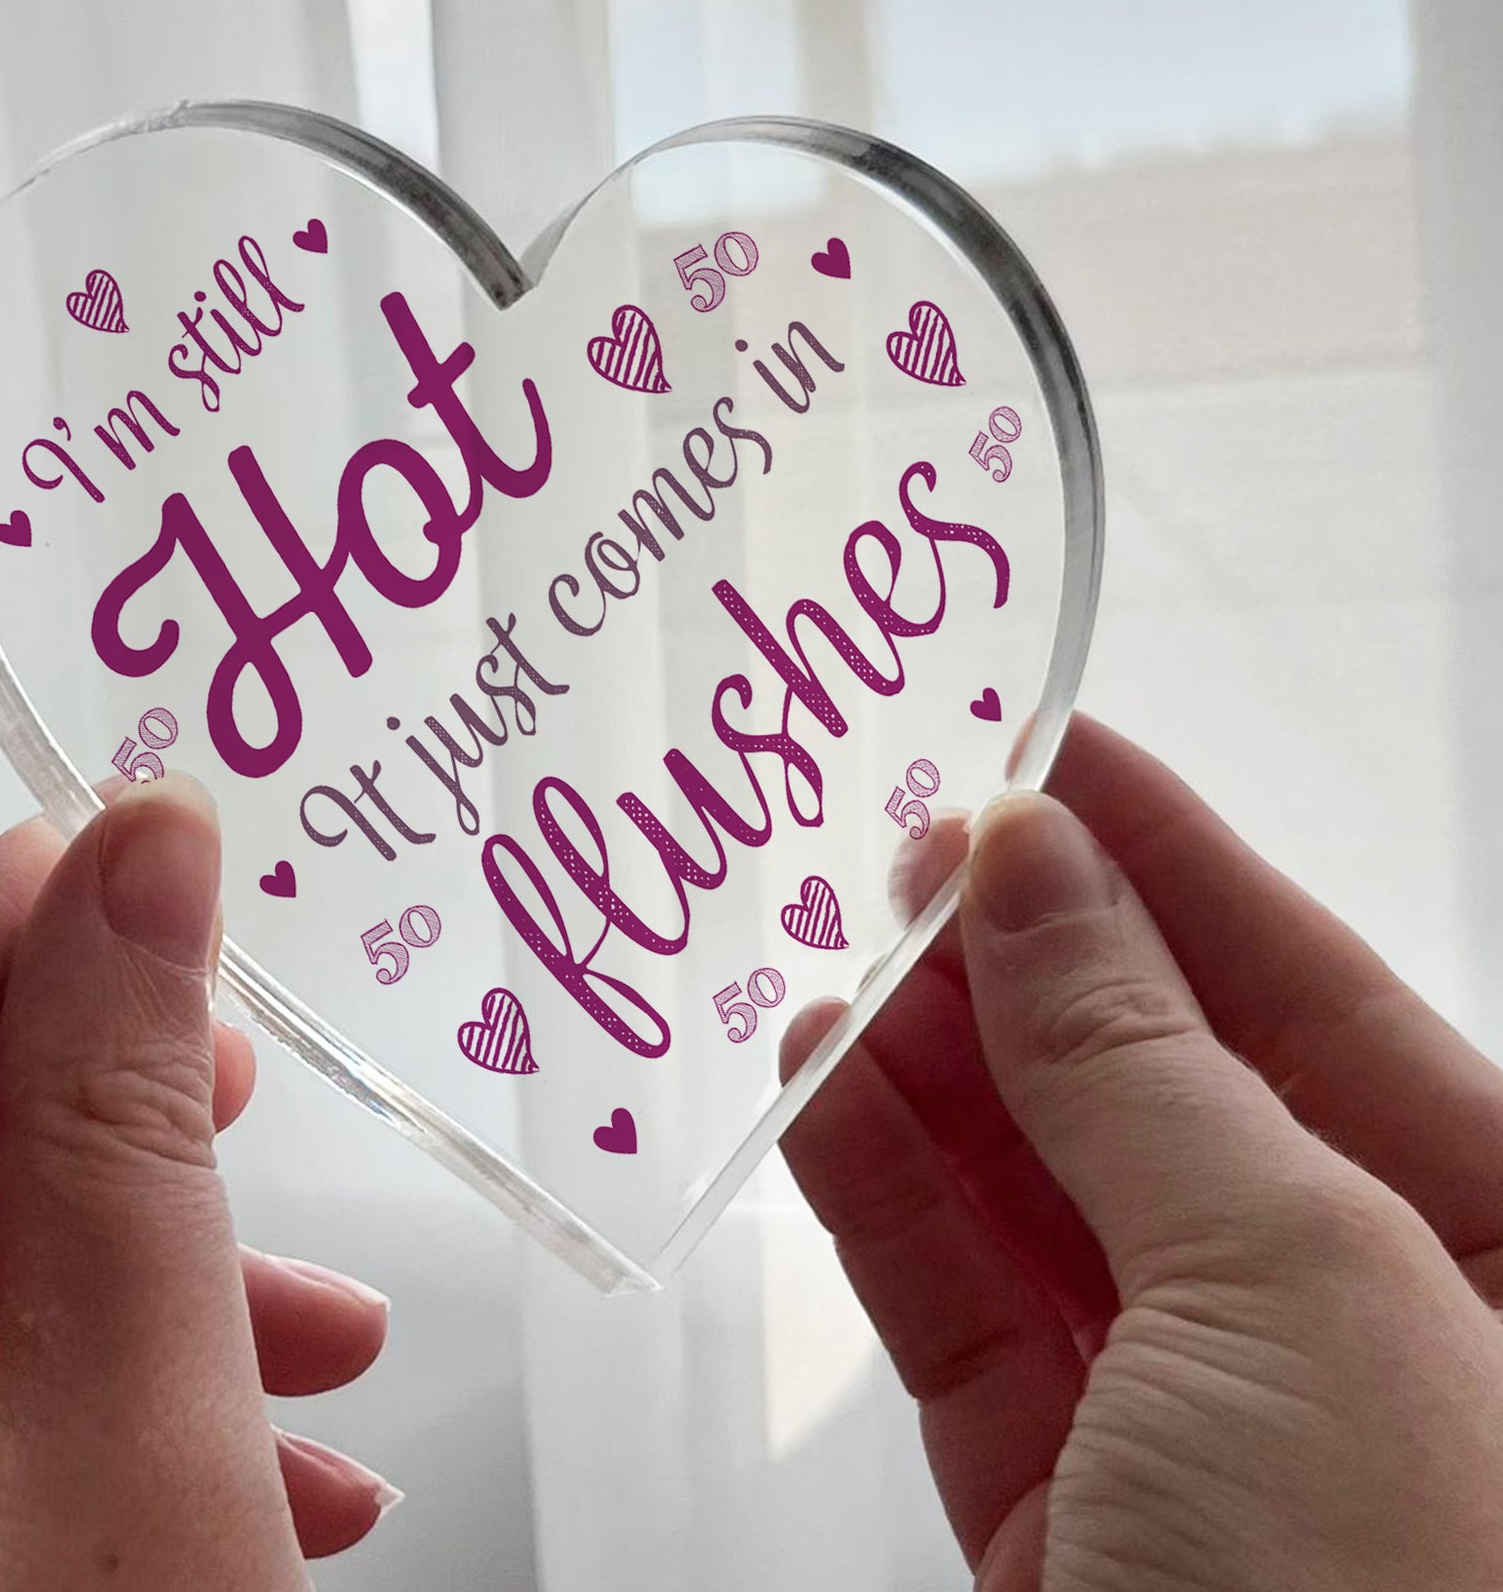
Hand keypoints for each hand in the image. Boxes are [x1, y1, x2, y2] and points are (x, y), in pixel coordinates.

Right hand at [781, 715, 1502, 1590]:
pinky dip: (877, 1182)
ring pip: (1040, 1185)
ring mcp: (1196, 1425)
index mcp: (1501, 1261)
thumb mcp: (1296, 1282)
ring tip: (827, 934)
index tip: (1041, 739)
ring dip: (926, 1055)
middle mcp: (1360, 1335)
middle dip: (1027, 949)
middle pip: (1163, 1083)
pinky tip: (814, 1076)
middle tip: (896, 828)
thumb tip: (1033, 859)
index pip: (1319, 997)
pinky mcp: (1054, 1508)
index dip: (1173, 857)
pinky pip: (958, 1300)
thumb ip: (1143, 1059)